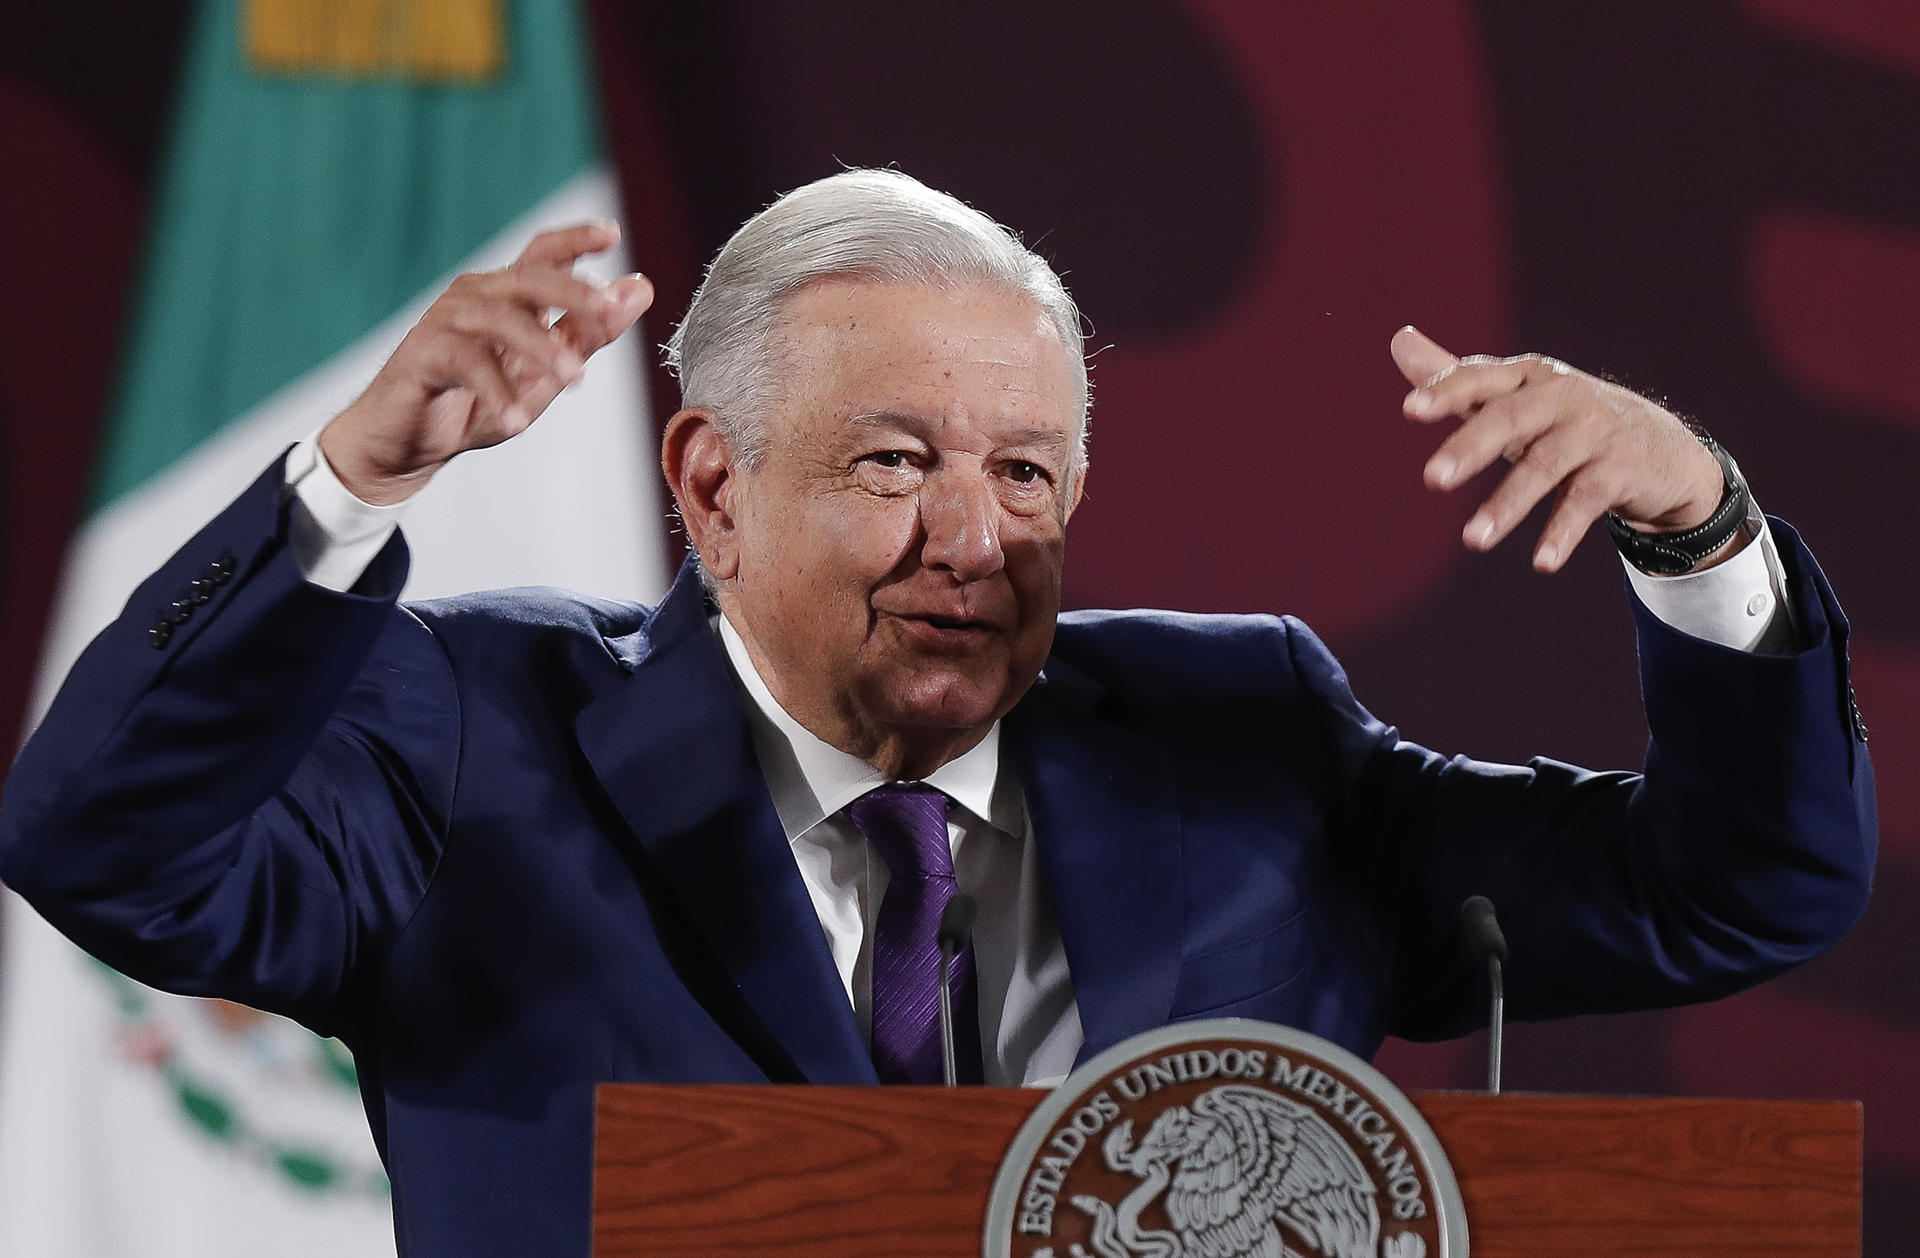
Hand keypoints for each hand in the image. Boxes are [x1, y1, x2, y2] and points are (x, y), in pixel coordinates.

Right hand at [320, 222, 654, 504]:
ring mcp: (446, 320)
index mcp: (507, 296)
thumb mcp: (545, 374)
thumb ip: (589, 334)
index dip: (575, 240)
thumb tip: (640, 288)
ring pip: (502, 320)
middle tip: (608, 307)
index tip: (612, 232)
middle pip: (529, 278)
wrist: (410, 443)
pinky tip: (516, 418)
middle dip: (572, 290)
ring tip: (576, 378)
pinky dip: (495, 390)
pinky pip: (467, 363)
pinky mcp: (423, 352)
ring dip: (542, 349)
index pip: (543, 255)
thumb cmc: (475, 403)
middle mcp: (476, 297)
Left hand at [1391, 326, 1725, 572]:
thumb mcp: (1515, 398)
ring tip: (1472, 540)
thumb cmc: (1567, 422)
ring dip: (1507, 504)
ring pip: (1544, 466)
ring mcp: (1594, 431)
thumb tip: (1399, 340)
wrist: (1662, 451)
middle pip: (1509, 418)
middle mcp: (1561, 395)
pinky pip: (1585, 502)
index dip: (1446, 390)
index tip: (1410, 410)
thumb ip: (1458, 380)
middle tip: (1432, 478)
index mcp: (1527, 375)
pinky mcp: (1621, 470)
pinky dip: (1562, 533)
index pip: (1480, 378)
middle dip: (1470, 446)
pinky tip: (1542, 563)